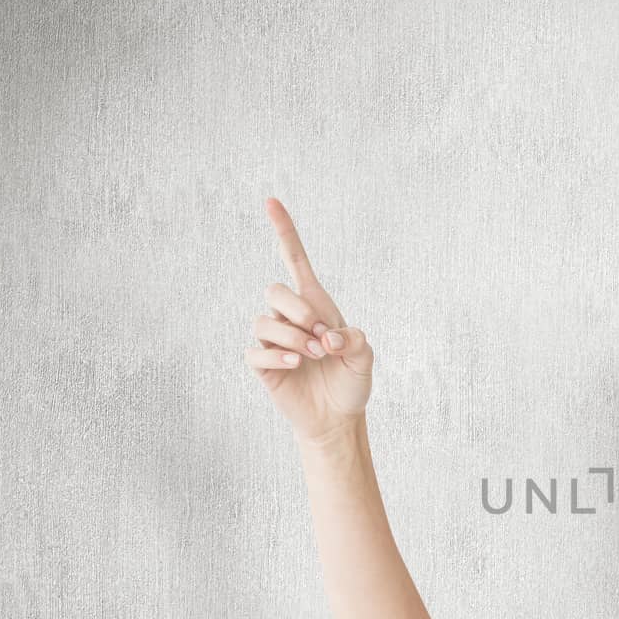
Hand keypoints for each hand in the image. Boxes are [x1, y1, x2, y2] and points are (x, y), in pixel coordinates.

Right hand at [244, 197, 373, 443]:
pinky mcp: (263, 365)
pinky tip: (294, 364)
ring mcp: (274, 340)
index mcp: (315, 305)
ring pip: (263, 321)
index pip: (294, 261)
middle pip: (274, 290)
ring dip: (292, 337)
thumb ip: (355, 340)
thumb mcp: (364, 358)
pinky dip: (275, 354)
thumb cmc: (351, 382)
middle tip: (323, 337)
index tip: (271, 201)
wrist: (339, 417)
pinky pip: (255, 351)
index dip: (284, 231)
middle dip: (298, 310)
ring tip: (315, 356)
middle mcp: (290, 318)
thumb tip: (328, 336)